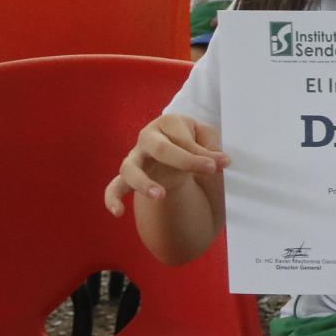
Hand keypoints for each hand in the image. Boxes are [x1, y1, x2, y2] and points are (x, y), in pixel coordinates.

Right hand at [104, 115, 227, 212]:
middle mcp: (148, 137)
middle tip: (209, 170)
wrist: (176, 150)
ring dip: (143, 182)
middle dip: (185, 160)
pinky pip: (115, 186)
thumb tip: (221, 161)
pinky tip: (118, 213)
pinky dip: (112, 198)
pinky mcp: (127, 175)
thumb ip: (212, 147)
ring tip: (160, 195)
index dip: (203, 152)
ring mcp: (135, 157)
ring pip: (130, 168)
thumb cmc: (193, 140)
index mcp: (169, 122)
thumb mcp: (206, 137)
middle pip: (160, 148)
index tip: (222, 164)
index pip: (184, 138)